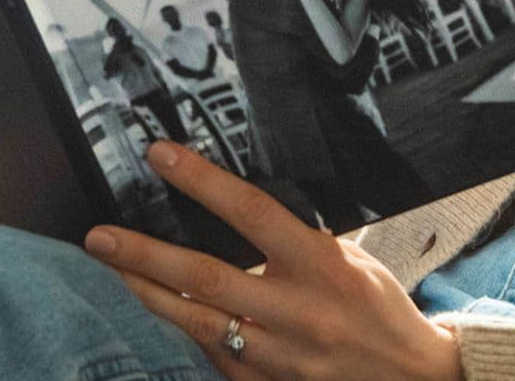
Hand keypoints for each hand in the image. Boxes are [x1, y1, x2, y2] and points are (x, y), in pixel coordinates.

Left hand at [85, 141, 460, 380]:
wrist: (414, 380)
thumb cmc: (379, 309)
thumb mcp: (350, 257)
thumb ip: (296, 238)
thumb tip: (235, 207)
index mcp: (322, 265)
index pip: (251, 212)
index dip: (201, 181)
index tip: (160, 156)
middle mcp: (299, 311)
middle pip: (206, 276)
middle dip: (144, 254)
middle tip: (100, 236)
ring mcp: (282, 354)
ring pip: (199, 323)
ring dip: (150, 293)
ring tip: (116, 268)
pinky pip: (215, 357)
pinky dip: (184, 333)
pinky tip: (162, 309)